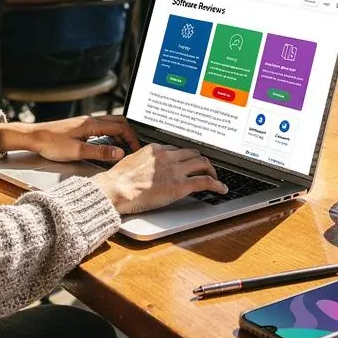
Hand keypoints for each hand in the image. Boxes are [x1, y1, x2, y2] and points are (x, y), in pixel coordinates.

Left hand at [0, 114, 139, 164]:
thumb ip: (100, 152)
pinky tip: (109, 143)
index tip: (136, 149)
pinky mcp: (81, 126)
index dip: (131, 138)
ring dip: (120, 133)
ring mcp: (86, 122)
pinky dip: (111, 134)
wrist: (34, 137)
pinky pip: (102, 126)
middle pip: (118, 122)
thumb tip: (119, 153)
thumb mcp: (78, 152)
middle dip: (129, 134)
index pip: (120, 128)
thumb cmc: (52, 144)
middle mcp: (91, 120)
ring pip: (110, 123)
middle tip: (134, 148)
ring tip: (124, 147)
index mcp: (92, 125)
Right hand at [92, 143, 226, 215]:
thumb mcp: (133, 160)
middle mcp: (168, 156)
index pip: (178, 149)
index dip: (187, 156)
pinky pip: (205, 181)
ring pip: (203, 164)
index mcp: (156, 149)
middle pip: (194, 153)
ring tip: (215, 177)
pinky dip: (216, 184)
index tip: (190, 161)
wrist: (116, 189)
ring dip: (212, 170)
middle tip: (206, 168)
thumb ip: (146, 161)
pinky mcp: (180, 185)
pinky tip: (221, 188)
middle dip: (202, 160)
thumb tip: (149, 167)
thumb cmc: (119, 179)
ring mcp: (175, 170)